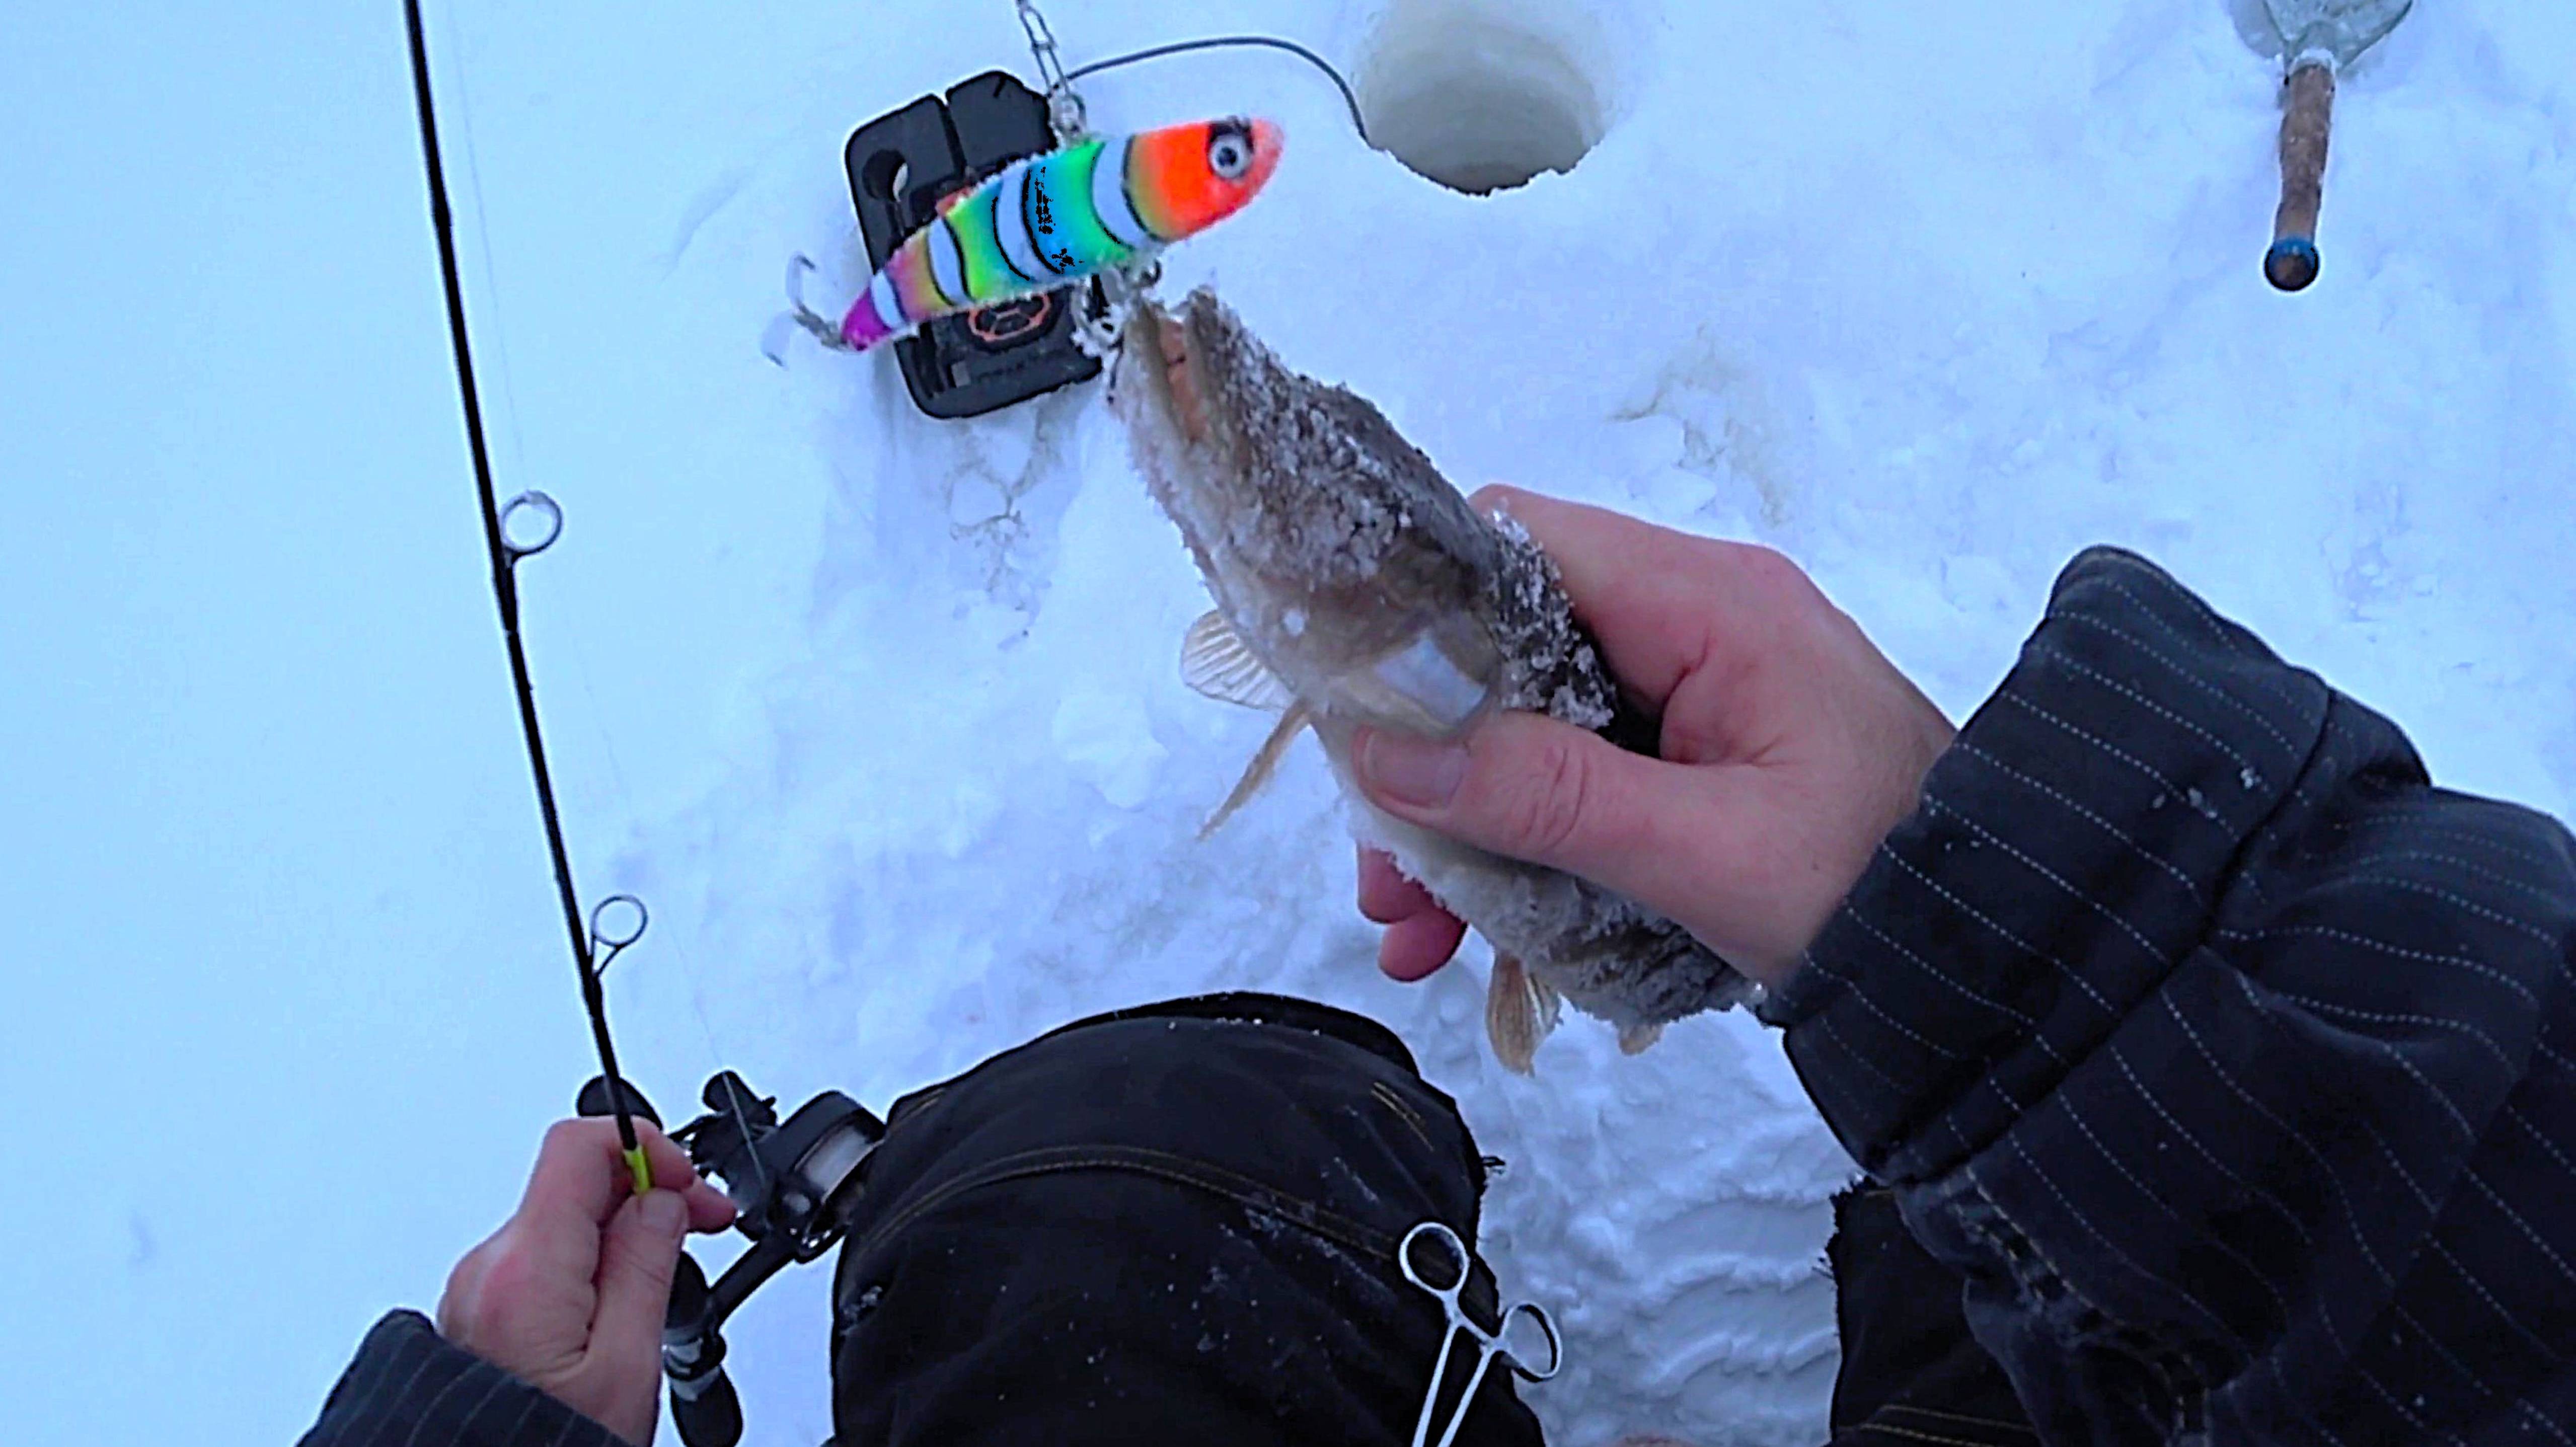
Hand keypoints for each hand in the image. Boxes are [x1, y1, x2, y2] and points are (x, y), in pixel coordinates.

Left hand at [437, 1119, 736, 1444]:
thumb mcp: (627, 1367)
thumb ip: (645, 1267)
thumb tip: (661, 1201)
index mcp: (524, 1271)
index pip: (578, 1146)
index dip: (646, 1146)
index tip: (689, 1182)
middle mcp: (487, 1270)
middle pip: (574, 1180)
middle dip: (646, 1189)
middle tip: (702, 1220)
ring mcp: (476, 1290)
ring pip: (561, 1220)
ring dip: (621, 1227)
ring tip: (667, 1268)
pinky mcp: (478, 1312)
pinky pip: (541, 1258)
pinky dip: (589, 1259)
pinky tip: (621, 1295)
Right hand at [1353, 486, 1954, 991]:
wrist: (2014, 953)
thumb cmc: (1882, 890)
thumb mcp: (1704, 855)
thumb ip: (1548, 797)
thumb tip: (1387, 752)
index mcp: (1710, 603)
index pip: (1517, 541)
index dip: (1417, 610)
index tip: (1351, 714)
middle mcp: (1697, 618)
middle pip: (1508, 646)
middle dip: (1428, 757)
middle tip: (1382, 872)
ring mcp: (1700, 684)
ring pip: (1533, 721)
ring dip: (1465, 821)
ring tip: (1414, 933)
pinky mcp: (1703, 748)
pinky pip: (1583, 771)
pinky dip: (1526, 843)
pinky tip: (1482, 934)